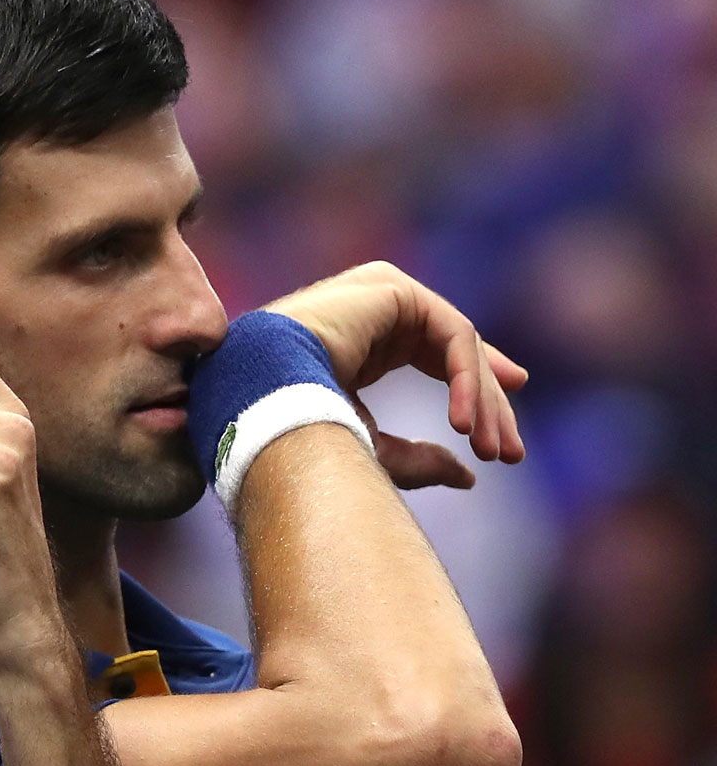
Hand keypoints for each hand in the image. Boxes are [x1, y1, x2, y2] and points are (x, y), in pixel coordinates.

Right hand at [266, 262, 527, 488]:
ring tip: (493, 450)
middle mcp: (372, 309)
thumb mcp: (364, 449)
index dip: (472, 387)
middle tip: (509, 453)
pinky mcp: (391, 288)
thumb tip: (468, 477)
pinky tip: (463, 423)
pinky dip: (468, 379)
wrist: (257, 401)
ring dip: (482, 400)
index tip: (497, 431)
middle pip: (451, 349)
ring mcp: (380, 293)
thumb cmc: (292, 429)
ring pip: (456, 344)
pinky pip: (451, 333)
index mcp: (360, 338)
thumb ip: (415, 460)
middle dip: (486, 404)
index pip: (433, 351)